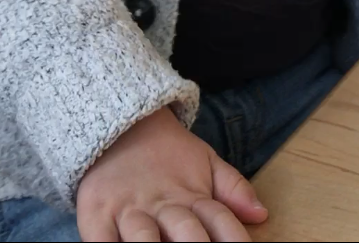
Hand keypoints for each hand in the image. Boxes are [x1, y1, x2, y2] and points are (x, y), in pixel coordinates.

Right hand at [76, 106, 267, 242]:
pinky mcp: (96, 214)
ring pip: (144, 239)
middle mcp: (163, 204)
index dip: (234, 239)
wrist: (120, 126)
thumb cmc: (168, 157)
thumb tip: (262, 214)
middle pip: (187, 232)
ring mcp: (128, 210)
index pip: (220, 219)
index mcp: (192, 194)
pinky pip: (100, 239)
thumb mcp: (206, 163)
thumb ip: (233, 189)